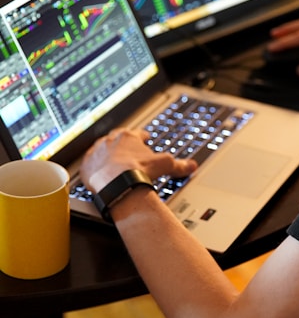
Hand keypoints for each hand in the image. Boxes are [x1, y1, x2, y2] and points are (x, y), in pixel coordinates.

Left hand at [80, 128, 197, 192]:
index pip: (136, 134)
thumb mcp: (164, 165)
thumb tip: (191, 165)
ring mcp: (96, 153)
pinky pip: (90, 165)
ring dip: (107, 156)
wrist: (117, 184)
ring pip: (102, 151)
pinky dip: (95, 169)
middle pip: (117, 140)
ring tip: (112, 163)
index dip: (142, 137)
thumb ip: (179, 164)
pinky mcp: (86, 166)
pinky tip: (98, 174)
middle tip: (127, 152)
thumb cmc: (138, 171)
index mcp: (128, 137)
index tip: (144, 139)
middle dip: (123, 145)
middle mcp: (110, 142)